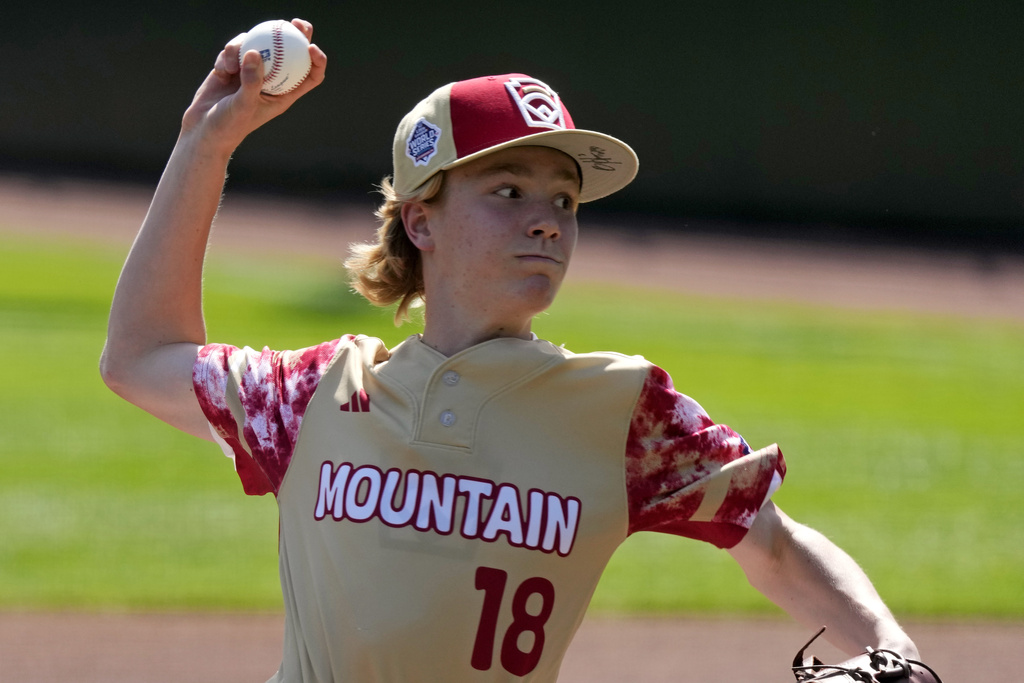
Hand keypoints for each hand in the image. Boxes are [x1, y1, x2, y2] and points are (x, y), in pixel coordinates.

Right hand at [181, 18, 326, 151]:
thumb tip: (256, 52)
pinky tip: (222, 69)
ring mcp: (252, 70)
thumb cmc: (229, 125)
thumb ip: (251, 81)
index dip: (317, 61)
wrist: (203, 128)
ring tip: (232, 67)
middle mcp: (271, 79)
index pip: (309, 76)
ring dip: (244, 47)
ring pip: (257, 45)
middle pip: (290, 52)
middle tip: (294, 23)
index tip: (311, 47)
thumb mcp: (243, 106)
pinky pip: (234, 49)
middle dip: (295, 34)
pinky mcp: (233, 64)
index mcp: (284, 94)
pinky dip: (227, 55)